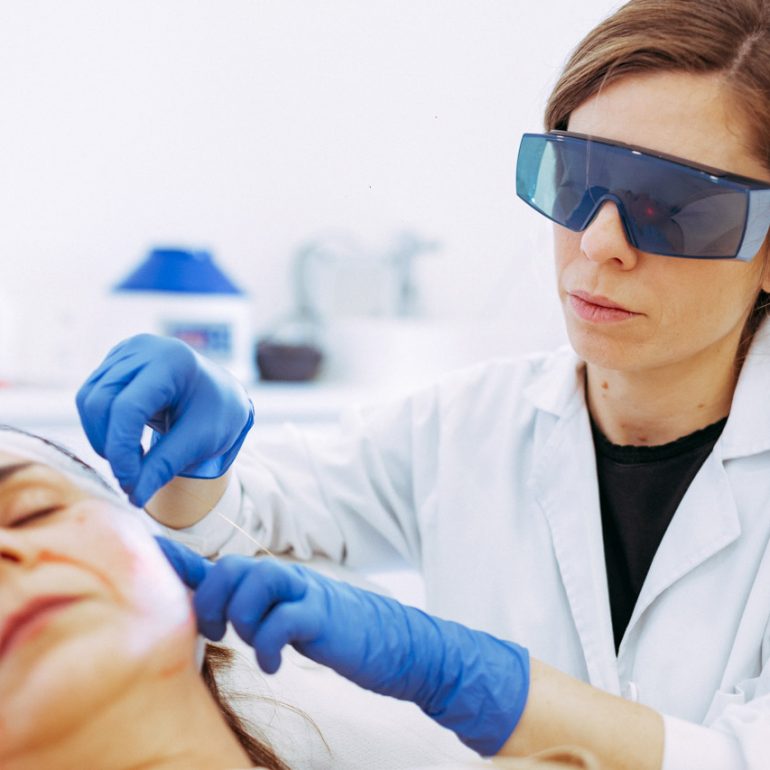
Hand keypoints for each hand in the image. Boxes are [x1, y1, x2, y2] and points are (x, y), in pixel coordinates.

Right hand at [76, 334, 253, 506]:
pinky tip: (125, 441)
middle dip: (110, 445)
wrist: (221, 394)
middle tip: (133, 475)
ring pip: (89, 401)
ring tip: (133, 459)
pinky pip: (91, 398)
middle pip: (101, 402)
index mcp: (173, 361)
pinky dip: (101, 426)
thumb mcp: (201, 441)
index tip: (130, 483)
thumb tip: (134, 496)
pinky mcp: (115, 363)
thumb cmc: (218, 414)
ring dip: (102, 438)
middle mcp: (145, 349)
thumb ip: (165, 465)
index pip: (128, 407)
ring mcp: (126, 352)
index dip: (121, 448)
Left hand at [155, 537, 529, 755]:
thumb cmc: (344, 634)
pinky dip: (270, 645)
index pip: (221, 564)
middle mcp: (289, 579)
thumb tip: (221, 612)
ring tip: (252, 643)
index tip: (149, 554)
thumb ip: (260, 610)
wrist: (403, 646)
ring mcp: (308, 594)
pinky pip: (284, 620)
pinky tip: (276, 664)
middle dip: (213, 598)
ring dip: (241, 617)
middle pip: (231, 566)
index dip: (182, 560)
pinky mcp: (325, 617)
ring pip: (254, 582)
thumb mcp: (295, 619)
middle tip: (221, 630)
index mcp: (278, 581)